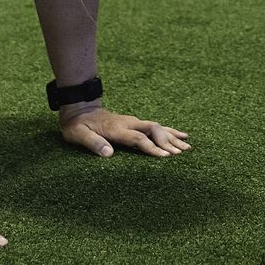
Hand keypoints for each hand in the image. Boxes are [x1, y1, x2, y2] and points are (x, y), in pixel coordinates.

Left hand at [59, 105, 191, 157]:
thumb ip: (93, 143)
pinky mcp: (134, 123)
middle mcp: (128, 123)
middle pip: (153, 130)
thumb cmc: (77, 125)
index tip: (166, 157)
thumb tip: (109, 153)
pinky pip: (155, 127)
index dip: (152, 148)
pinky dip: (169, 131)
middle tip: (182, 153)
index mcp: (116, 129)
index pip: (138, 139)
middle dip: (168, 141)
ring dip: (172, 137)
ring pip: (157, 127)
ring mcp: (132, 122)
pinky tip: (181, 135)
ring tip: (188, 146)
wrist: (79, 108)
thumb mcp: (78, 134)